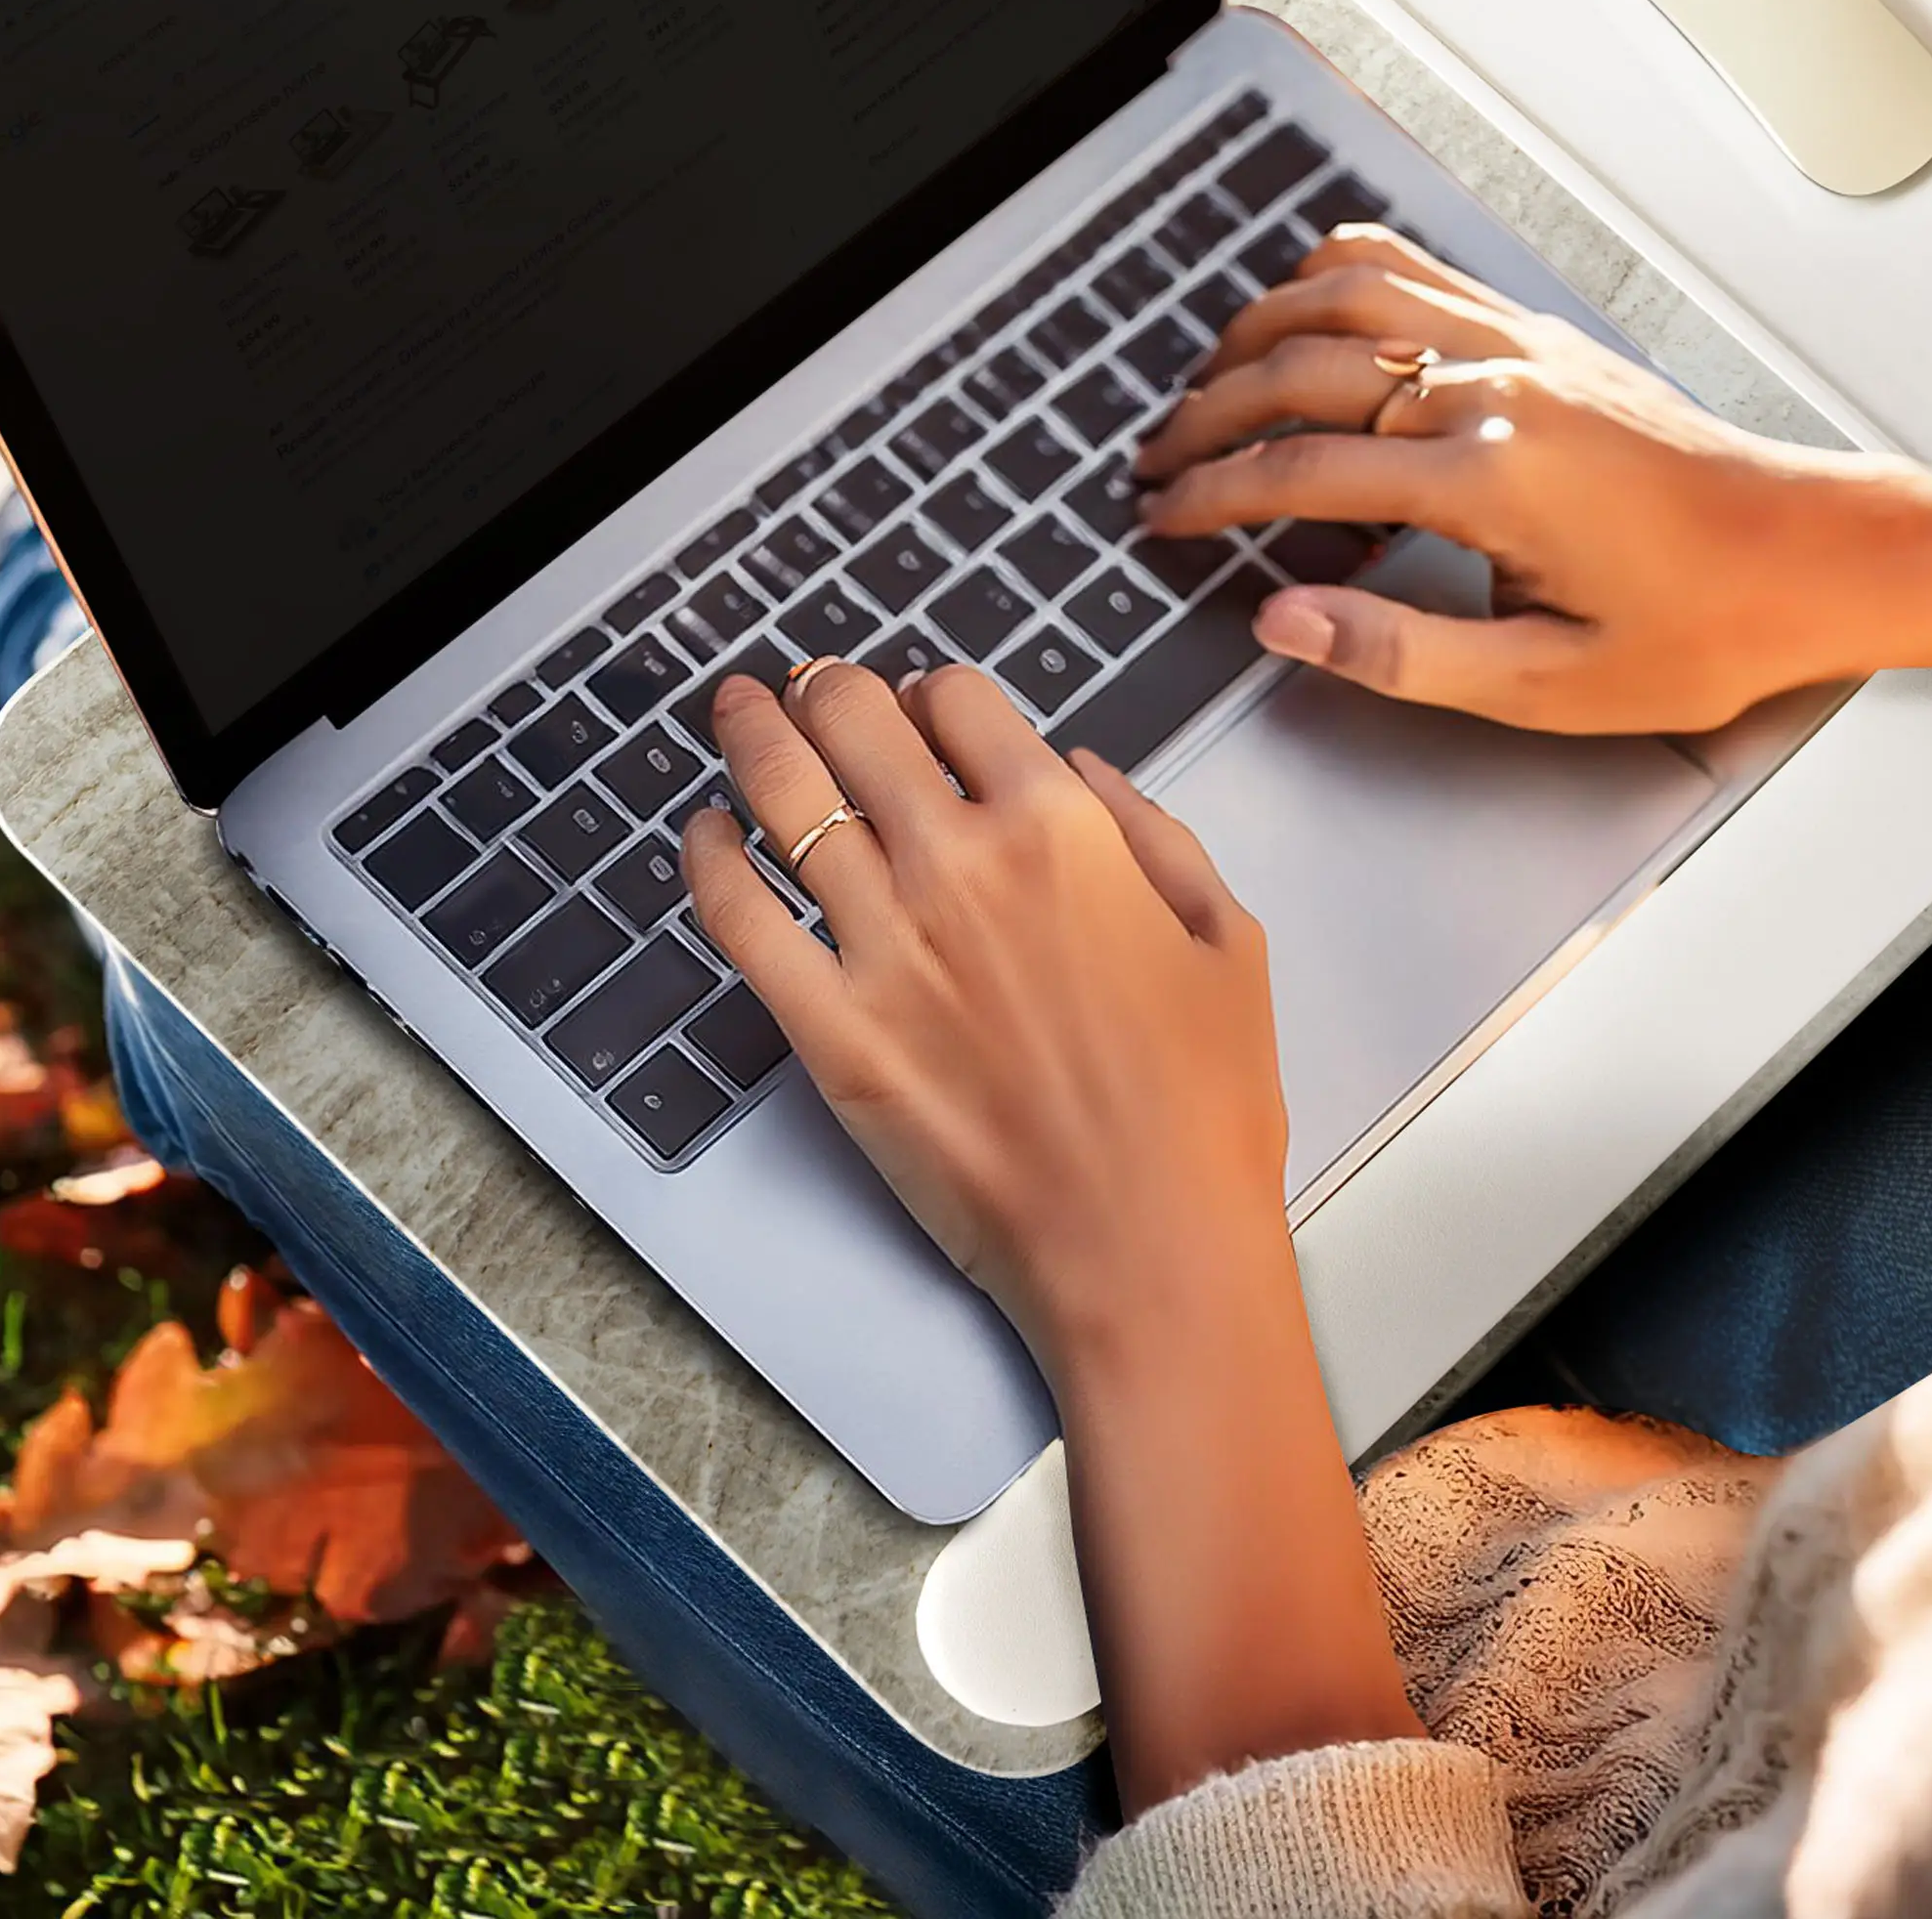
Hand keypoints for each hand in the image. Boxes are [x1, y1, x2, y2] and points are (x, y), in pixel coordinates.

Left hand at [680, 660, 1289, 1371]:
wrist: (1148, 1246)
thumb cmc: (1203, 1105)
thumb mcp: (1224, 933)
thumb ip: (1151, 828)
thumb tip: (1078, 765)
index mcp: (1060, 827)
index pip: (955, 699)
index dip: (927, 689)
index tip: (915, 702)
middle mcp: (960, 866)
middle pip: (853, 723)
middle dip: (824, 688)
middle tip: (807, 685)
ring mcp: (885, 947)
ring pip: (783, 796)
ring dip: (754, 735)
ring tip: (739, 709)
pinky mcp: (831, 1032)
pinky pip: (739, 918)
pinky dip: (709, 860)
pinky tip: (706, 833)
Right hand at [1134, 224, 1931, 733]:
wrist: (1813, 557)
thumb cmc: (1704, 628)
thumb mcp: (1547, 684)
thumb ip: (1401, 652)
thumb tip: (1284, 621)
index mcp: (1489, 477)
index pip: (1304, 471)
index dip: (1214, 497)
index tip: (1163, 521)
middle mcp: (1495, 387)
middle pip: (1305, 369)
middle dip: (1210, 417)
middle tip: (1157, 463)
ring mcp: (1520, 345)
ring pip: (1348, 297)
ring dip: (1259, 332)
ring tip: (1204, 385)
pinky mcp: (1542, 334)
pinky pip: (1415, 272)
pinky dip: (1337, 277)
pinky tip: (1303, 306)